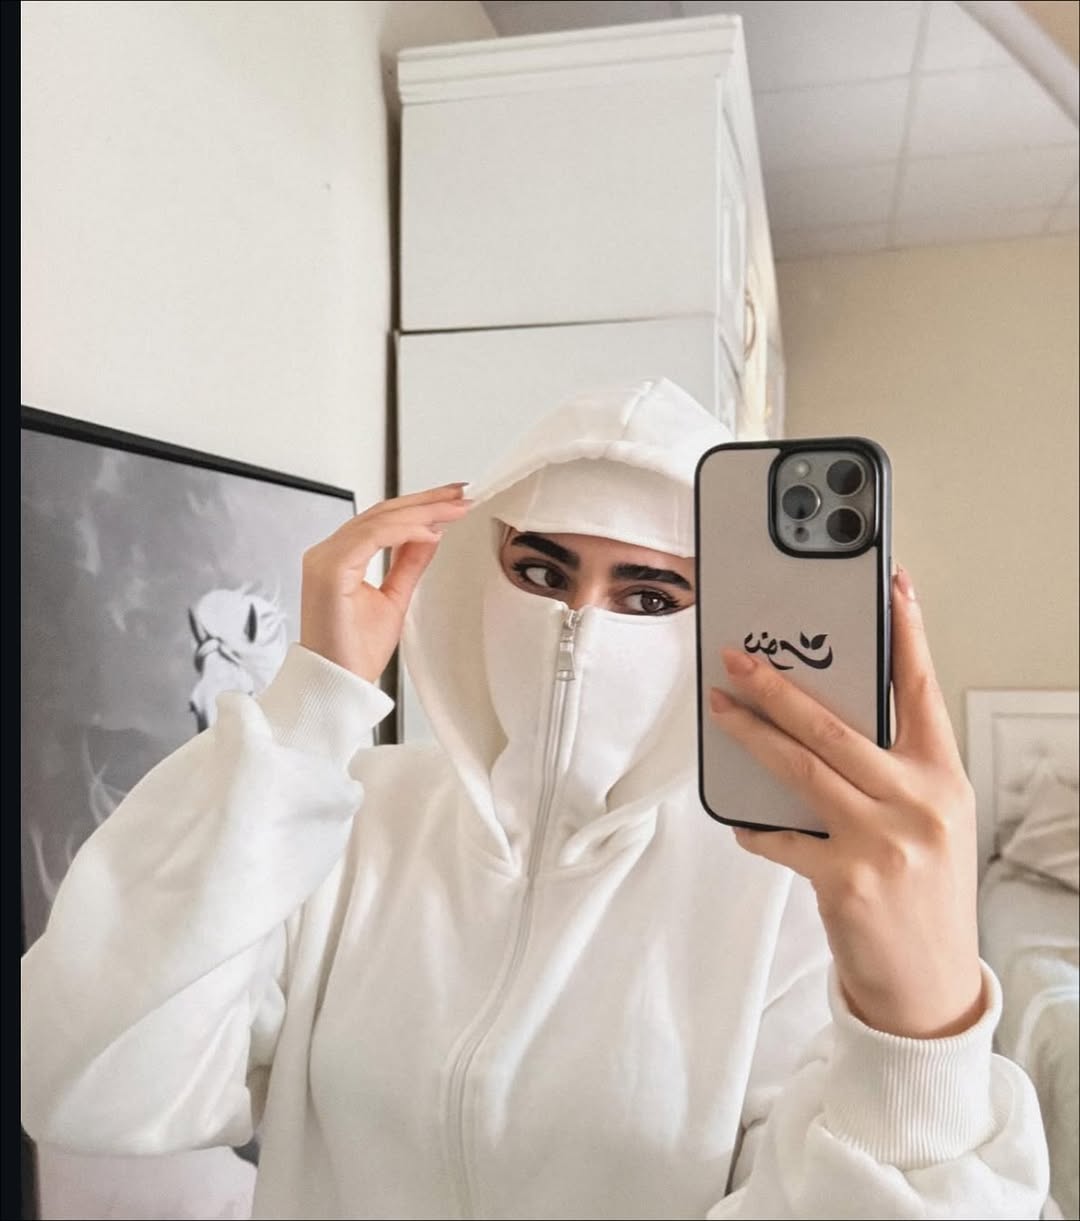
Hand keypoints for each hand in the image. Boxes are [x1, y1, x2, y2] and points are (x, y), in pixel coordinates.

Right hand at [300, 482, 472, 683]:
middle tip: (460, 494)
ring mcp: (325, 560)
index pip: (381, 520)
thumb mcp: (394, 598)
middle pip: (381, 513)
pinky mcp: (329, 571)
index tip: (452, 501)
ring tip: (454, 509)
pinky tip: (431, 531)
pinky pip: (371, 537)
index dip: (418, 507)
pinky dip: (404, 531)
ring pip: (378, 520)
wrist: (337, 685)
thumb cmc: (354, 652)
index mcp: (339, 558)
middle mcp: (327, 553)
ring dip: (421, 512)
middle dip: (425, 501)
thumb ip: (408, 563)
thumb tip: (429, 534)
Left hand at [707, 566, 984, 1038]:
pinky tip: (744, 820)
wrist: (932, 984)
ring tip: (719, 707)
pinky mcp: (843, 878)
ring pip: (799, 767)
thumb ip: (889, 773)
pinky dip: (756, 826)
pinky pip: (780, 835)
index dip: (906, 635)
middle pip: (833, 724)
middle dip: (777, 684)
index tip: (892, 586)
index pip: (920, 691)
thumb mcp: (929, 822)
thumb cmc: (925, 892)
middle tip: (739, 656)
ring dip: (750, 733)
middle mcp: (917, 802)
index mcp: (941, 779)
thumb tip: (817, 726)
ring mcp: (881, 841)